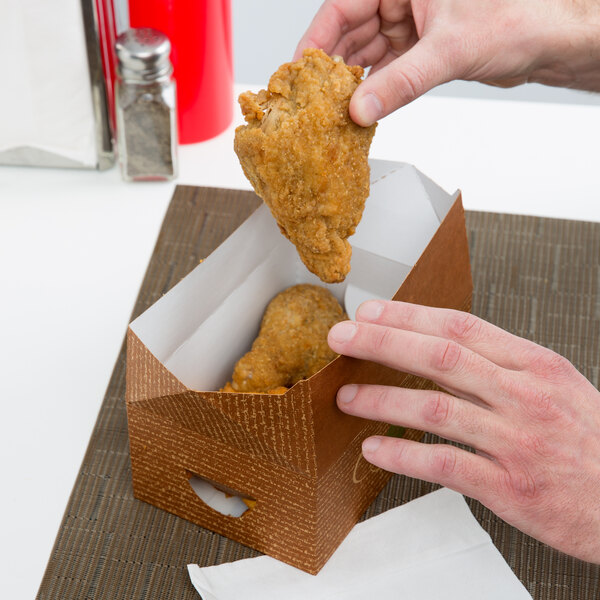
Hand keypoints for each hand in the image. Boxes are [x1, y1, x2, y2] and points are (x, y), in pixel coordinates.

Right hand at [295, 0, 599, 124]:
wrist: (545, 42)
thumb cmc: (516, 20)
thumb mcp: (448, 51)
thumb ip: (400, 83)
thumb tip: (362, 108)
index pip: (342, 6)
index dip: (317, 39)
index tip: (300, 70)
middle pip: (348, 32)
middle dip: (332, 67)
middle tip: (313, 99)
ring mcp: (408, 24)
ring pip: (364, 54)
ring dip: (350, 83)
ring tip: (332, 110)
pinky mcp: (417, 48)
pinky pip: (384, 70)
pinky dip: (373, 90)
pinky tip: (360, 108)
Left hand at [328, 300, 599, 562]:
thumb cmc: (589, 440)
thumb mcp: (554, 385)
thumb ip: (498, 366)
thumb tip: (435, 348)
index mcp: (533, 365)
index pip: (460, 327)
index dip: (409, 316)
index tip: (370, 312)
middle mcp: (523, 396)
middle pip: (441, 358)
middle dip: (383, 343)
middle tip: (342, 338)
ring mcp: (515, 442)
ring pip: (435, 410)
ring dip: (383, 400)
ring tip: (347, 397)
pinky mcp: (508, 487)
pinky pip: (445, 465)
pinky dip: (403, 456)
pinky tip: (375, 449)